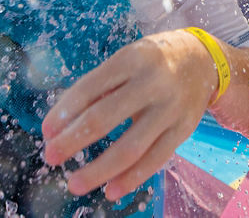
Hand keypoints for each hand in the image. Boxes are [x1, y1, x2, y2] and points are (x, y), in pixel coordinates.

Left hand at [41, 29, 217, 200]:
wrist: (202, 60)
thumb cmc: (151, 62)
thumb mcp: (127, 59)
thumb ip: (98, 88)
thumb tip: (61, 125)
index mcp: (131, 59)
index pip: (89, 88)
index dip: (65, 112)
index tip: (46, 132)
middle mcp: (151, 82)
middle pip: (105, 117)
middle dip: (73, 141)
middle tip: (50, 157)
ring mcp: (169, 108)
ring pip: (131, 147)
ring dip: (99, 169)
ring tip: (74, 183)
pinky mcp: (183, 130)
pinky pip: (155, 160)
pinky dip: (131, 178)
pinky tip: (110, 190)